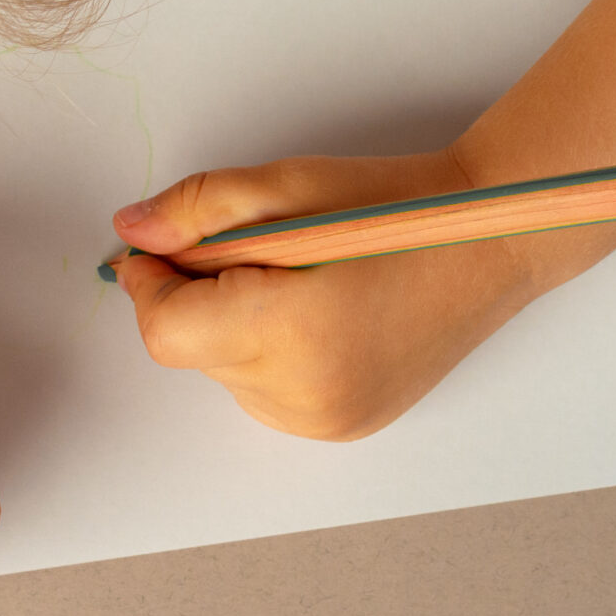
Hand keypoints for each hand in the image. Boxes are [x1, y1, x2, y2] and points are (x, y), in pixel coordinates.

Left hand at [108, 151, 587, 440]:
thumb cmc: (395, 208)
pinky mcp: (338, 428)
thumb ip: (196, 211)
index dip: (149, 285)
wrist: (487, 243)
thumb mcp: (287, 186)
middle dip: (200, 298)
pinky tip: (316, 318)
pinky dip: (266, 355)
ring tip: (299, 284)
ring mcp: (322, 419)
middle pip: (193, 351)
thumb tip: (128, 233)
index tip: (162, 250)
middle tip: (259, 251)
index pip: (164, 331)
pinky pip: (261, 394)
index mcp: (289, 330)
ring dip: (232, 328)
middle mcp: (302, 392)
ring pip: (224, 374)